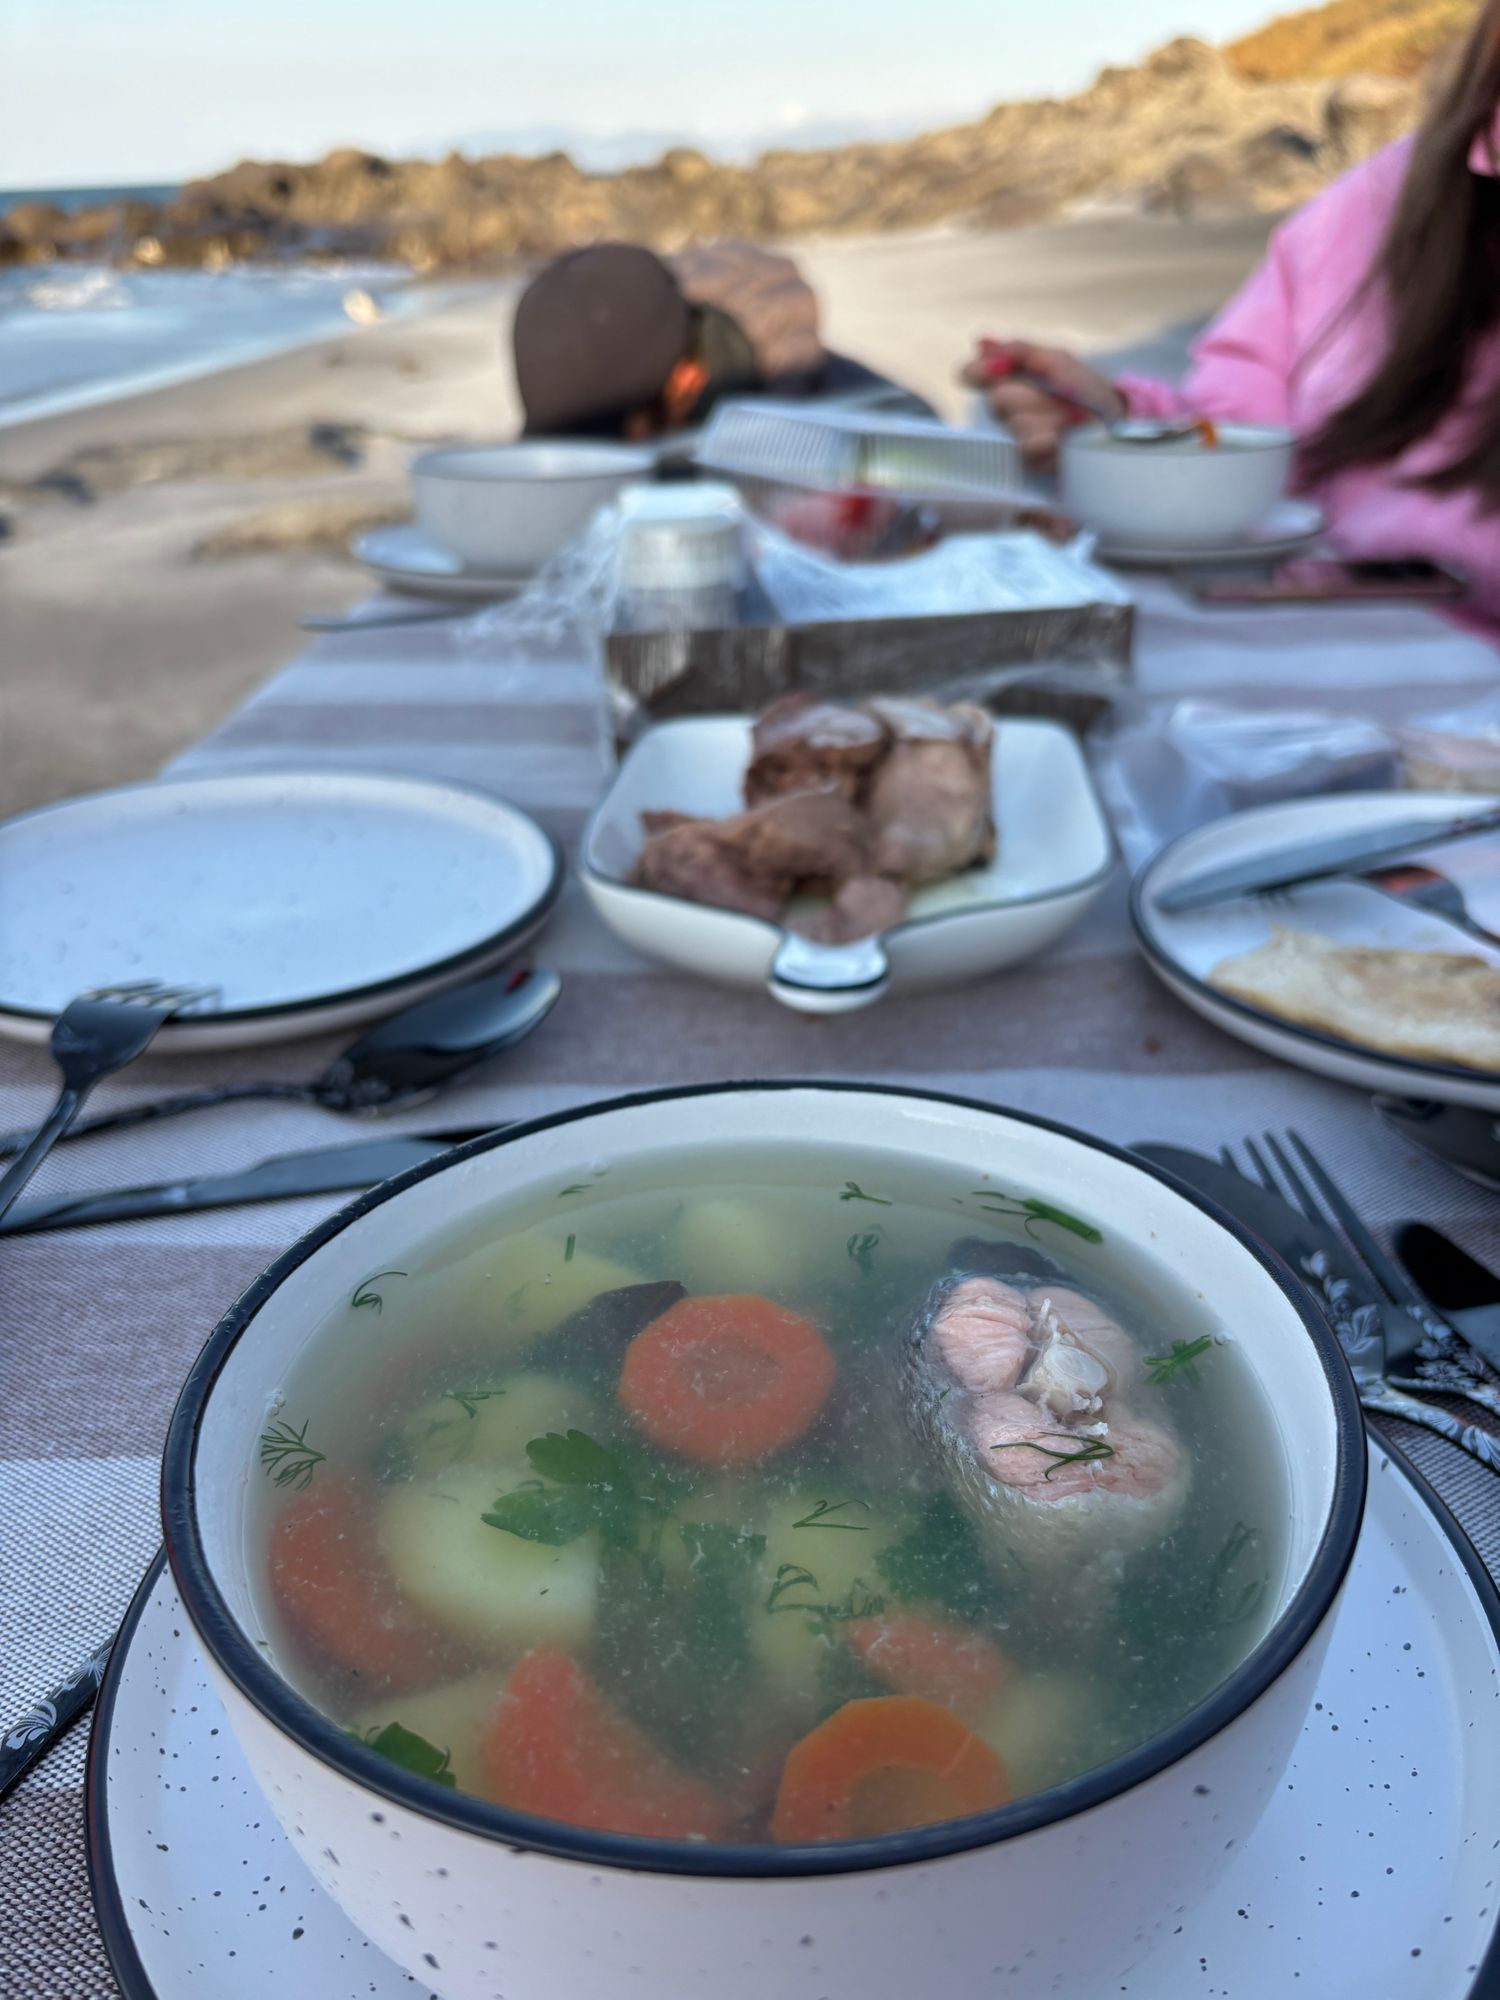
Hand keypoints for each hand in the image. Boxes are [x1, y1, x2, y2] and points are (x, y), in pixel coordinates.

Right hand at [963, 339, 1124, 471]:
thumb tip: (980, 341)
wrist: (1114, 420)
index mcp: (1009, 380)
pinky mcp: (1030, 461)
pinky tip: (1068, 436)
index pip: (971, 374)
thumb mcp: (1058, 360)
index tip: (996, 367)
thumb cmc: (1086, 387)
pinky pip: (1031, 447)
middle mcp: (1007, 409)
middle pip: (998, 400)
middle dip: (1032, 395)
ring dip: (1049, 418)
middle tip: (1059, 394)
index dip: (978, 371)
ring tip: (1071, 417)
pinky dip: (1054, 439)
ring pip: (1017, 425)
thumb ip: (1021, 350)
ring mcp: (1017, 436)